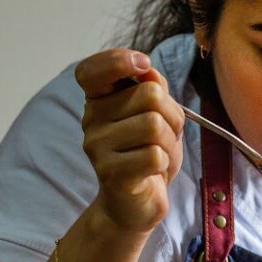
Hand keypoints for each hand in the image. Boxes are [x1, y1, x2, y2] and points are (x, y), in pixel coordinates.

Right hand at [76, 49, 184, 231]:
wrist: (139, 201)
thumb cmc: (149, 152)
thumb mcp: (159, 114)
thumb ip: (154, 88)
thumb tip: (148, 72)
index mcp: (99, 100)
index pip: (92, 70)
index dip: (118, 60)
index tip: (143, 65)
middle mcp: (91, 119)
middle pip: (149, 95)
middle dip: (171, 115)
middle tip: (163, 135)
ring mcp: (97, 147)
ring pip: (154, 125)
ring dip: (169, 141)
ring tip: (157, 153)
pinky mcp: (111, 173)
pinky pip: (154, 155)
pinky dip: (164, 162)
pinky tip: (152, 170)